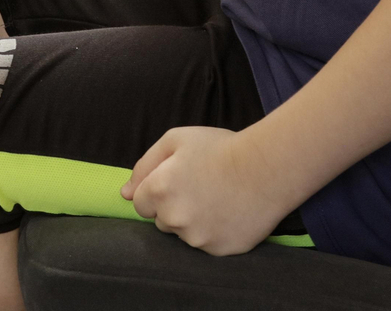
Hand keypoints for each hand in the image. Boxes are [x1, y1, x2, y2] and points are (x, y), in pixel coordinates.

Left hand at [120, 126, 292, 255]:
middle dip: (172, 207)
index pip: (140, 203)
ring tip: (216, 198)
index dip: (156, 190)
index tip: (177, 180)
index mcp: (159, 191)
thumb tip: (124, 193)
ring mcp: (197, 238)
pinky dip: (213, 231)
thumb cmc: (219, 148)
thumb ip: (144, 165)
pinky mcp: (218, 250)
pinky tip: (227, 212)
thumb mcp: (175, 140)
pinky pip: (206, 244)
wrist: (266, 168)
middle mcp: (174, 219)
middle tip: (199, 187)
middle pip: (161, 221)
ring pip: (183, 234)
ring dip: (192, 221)